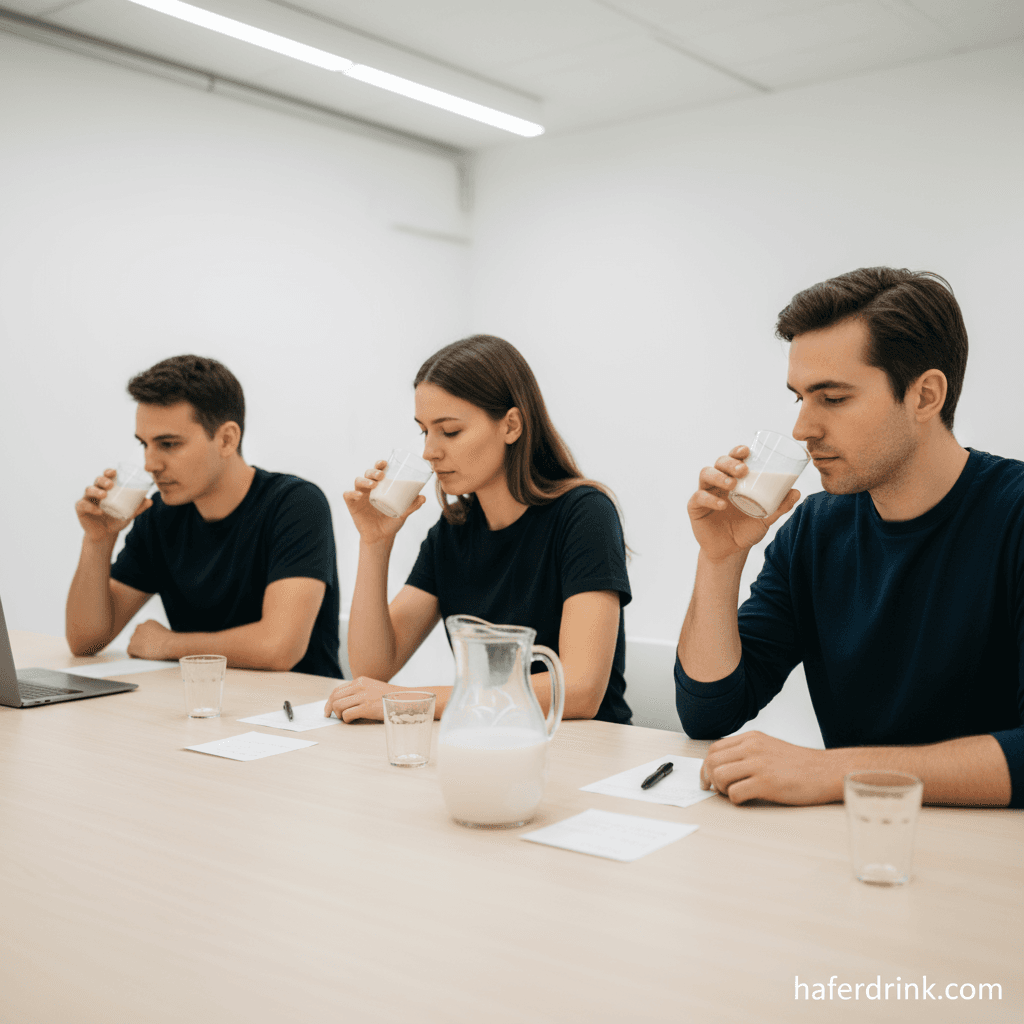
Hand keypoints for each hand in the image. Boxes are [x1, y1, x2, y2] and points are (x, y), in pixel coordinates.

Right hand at [76, 469, 152, 542]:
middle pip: (97, 480)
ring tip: (104, 495)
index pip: (106, 476)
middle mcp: (96, 491)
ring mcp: (87, 499)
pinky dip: (91, 507)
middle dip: (103, 480)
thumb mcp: (129, 513)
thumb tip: (150, 501)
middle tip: (110, 485)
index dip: (109, 472)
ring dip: (96, 491)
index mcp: (107, 489)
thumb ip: (138, 507)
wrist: (106, 534)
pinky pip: (83, 505)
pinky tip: (99, 511)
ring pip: (88, 490)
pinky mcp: (81, 509)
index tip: (114, 472)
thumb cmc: (116, 519)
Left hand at [127, 619, 173, 659]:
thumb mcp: (166, 632)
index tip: (149, 643)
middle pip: (136, 636)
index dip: (145, 637)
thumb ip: (158, 634)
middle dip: (140, 642)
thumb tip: (158, 642)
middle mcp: (140, 627)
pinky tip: (143, 658)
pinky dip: (135, 655)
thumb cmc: (172, 640)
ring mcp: (135, 636)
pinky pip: (130, 652)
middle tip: (147, 649)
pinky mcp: (132, 646)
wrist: (170, 644)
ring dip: (138, 648)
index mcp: (149, 622)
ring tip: (146, 654)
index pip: (142, 630)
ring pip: (133, 644)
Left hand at [323, 677, 412, 722]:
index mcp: (360, 681)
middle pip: (335, 697)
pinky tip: (352, 720)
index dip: (329, 700)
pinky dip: (346, 719)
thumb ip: (359, 692)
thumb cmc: (390, 698)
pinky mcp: (367, 707)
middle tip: (331, 716)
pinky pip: (347, 714)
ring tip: (345, 718)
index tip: (327, 709)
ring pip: (338, 706)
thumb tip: (343, 703)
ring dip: (338, 714)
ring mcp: (363, 696)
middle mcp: (360, 686)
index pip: (338, 690)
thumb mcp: (373, 688)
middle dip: (330, 708)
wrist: (406, 700)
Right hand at [342, 460, 426, 545]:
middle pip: (367, 473)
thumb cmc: (391, 522)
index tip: (385, 463)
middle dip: (373, 471)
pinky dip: (352, 493)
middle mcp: (369, 488)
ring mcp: (359, 496)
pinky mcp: (352, 505)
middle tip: (381, 475)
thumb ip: (412, 505)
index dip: (379, 464)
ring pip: (358, 481)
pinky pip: (348, 495)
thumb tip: (423, 497)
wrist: (381, 537)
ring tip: (373, 485)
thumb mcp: (403, 513)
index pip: (378, 471)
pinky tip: (359, 495)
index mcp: (380, 486)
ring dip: (365, 480)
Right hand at [687, 446, 799, 561]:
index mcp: (734, 480)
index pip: (733, 459)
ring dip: (719, 476)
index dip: (737, 451)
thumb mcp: (765, 518)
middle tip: (743, 470)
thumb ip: (780, 506)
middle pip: (719, 462)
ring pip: (706, 474)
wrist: (731, 551)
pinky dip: (710, 499)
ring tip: (732, 484)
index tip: (747, 451)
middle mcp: (718, 483)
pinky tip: (722, 504)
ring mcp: (705, 493)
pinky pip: (699, 498)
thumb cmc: (746, 529)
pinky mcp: (695, 507)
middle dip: (730, 462)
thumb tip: (796, 492)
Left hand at [699, 731, 837, 804]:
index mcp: (751, 738)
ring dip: (722, 789)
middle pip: (712, 762)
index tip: (708, 778)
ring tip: (734, 794)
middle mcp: (752, 747)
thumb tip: (724, 767)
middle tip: (718, 790)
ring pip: (720, 776)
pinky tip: (745, 800)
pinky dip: (735, 800)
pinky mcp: (766, 783)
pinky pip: (735, 793)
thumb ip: (747, 751)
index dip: (706, 765)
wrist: (827, 771)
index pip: (715, 748)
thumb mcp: (769, 747)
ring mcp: (759, 764)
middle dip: (710, 778)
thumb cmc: (800, 764)